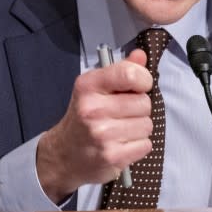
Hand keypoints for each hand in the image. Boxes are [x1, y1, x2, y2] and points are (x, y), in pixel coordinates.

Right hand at [35, 49, 152, 202]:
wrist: (64, 155)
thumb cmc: (84, 118)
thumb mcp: (95, 89)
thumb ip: (121, 70)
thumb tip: (140, 55)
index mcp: (88, 85)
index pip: (130, 74)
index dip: (143, 79)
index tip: (139, 86)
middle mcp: (92, 109)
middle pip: (144, 102)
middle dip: (139, 108)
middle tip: (122, 114)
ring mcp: (102, 134)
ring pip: (147, 125)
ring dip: (139, 128)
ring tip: (121, 130)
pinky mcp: (111, 156)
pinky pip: (146, 145)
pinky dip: (138, 146)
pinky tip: (122, 144)